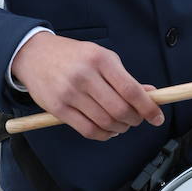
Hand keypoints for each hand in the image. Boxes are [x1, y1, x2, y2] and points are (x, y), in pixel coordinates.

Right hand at [11, 35, 163, 140]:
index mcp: (100, 59)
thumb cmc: (72, 56)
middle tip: (137, 120)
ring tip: (122, 124)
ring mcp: (70, 93)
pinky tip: (108, 131)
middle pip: (119, 110)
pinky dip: (103, 135)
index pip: (131, 89)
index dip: (148, 107)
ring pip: (105, 122)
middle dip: (134, 120)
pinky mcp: (58, 108)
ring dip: (120, 128)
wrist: (34, 55)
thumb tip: (150, 95)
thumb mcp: (101, 56)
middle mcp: (85, 76)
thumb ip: (125, 77)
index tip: (157, 117)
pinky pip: (87, 130)